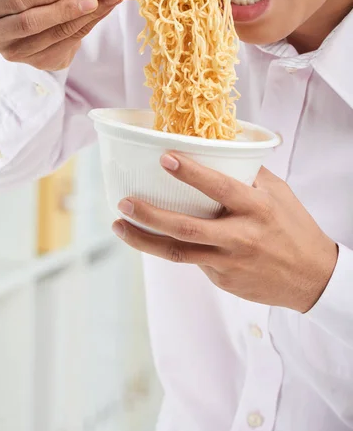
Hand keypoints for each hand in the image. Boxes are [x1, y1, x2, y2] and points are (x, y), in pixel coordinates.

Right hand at [0, 0, 121, 70]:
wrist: (38, 21)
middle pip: (31, 22)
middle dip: (64, 9)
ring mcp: (16, 54)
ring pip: (52, 36)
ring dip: (81, 18)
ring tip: (104, 2)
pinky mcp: (37, 63)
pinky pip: (65, 45)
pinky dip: (86, 27)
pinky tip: (101, 13)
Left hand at [112, 154, 337, 312]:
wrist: (311, 277)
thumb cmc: (294, 228)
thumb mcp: (278, 193)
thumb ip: (248, 174)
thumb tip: (219, 150)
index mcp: (256, 208)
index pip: (219, 188)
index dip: (191, 173)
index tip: (164, 158)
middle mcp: (240, 237)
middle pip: (186, 228)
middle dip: (150, 215)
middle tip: (124, 203)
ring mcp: (228, 262)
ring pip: (178, 252)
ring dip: (144, 239)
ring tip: (119, 225)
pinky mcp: (222, 280)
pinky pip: (192, 261)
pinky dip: (172, 247)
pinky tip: (155, 237)